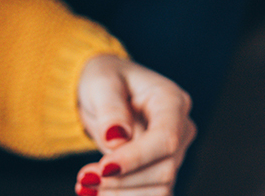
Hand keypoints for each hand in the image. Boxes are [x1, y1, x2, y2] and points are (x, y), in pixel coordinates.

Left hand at [74, 54, 196, 194]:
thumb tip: (116, 140)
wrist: (105, 92)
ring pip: (159, 188)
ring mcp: (174, 153)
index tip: (104, 168)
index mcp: (171, 101)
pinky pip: (150, 195)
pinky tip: (97, 194)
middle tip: (84, 178)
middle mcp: (180, 128)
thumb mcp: (101, 83)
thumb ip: (110, 109)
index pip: (165, 138)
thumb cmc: (106, 79)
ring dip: (121, 195)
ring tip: (86, 184)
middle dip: (122, 180)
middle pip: (163, 169)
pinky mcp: (160, 171)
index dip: (137, 157)